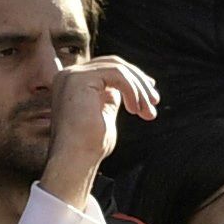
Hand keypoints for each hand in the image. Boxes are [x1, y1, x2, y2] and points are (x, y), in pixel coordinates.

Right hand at [42, 57, 161, 209]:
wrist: (75, 159)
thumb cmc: (89, 145)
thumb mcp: (104, 113)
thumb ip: (111, 97)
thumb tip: (128, 87)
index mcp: (72, 83)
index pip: (107, 68)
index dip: (133, 77)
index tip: (150, 94)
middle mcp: (68, 75)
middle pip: (114, 64)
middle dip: (139, 81)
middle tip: (155, 101)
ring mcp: (72, 75)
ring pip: (118, 68)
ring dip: (139, 89)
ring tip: (148, 111)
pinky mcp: (79, 79)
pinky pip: (117, 74)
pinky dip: (132, 89)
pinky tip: (135, 109)